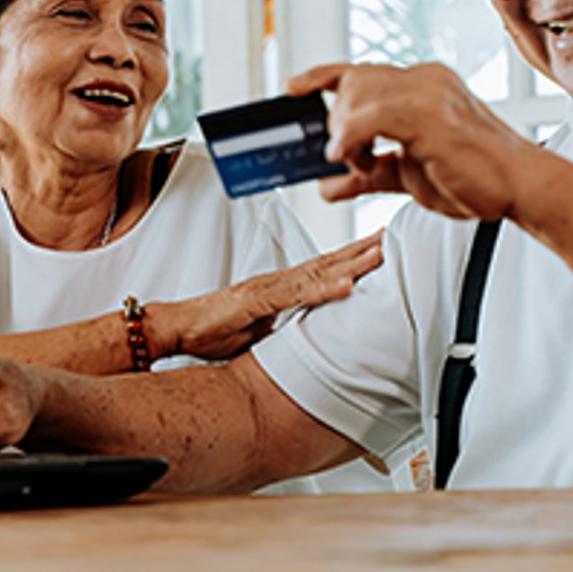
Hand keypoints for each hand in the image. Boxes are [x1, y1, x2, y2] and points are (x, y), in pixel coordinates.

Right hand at [152, 234, 382, 360]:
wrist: (175, 328)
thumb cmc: (211, 330)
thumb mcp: (259, 332)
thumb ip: (285, 327)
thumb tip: (310, 336)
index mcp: (280, 288)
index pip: (325, 269)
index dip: (356, 258)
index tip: (384, 248)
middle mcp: (277, 281)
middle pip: (328, 261)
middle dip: (364, 249)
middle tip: (397, 235)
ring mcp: (267, 288)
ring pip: (317, 271)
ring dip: (352, 263)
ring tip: (382, 253)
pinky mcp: (255, 300)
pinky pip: (294, 294)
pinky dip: (322, 289)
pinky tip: (346, 285)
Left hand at [287, 62, 539, 220]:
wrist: (522, 190)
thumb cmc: (476, 179)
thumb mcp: (406, 176)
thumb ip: (366, 174)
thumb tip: (327, 185)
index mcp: (422, 85)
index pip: (360, 70)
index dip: (321, 75)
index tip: (292, 87)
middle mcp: (425, 80)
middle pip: (352, 80)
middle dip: (334, 120)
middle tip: (346, 157)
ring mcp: (429, 93)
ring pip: (356, 94)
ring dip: (343, 133)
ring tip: (357, 162)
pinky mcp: (431, 115)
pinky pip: (370, 116)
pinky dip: (350, 138)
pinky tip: (350, 157)